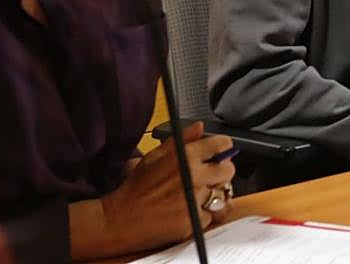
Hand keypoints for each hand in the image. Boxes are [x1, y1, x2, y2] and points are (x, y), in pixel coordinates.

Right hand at [69, 121, 235, 258]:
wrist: (121, 219)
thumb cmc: (136, 188)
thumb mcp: (156, 155)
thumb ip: (182, 139)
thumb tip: (199, 127)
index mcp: (186, 157)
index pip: (222, 145)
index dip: (221, 148)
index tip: (219, 152)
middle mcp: (194, 177)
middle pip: (228, 170)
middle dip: (221, 172)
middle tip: (210, 176)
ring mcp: (195, 201)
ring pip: (223, 194)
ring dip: (213, 195)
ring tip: (197, 195)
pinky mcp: (194, 222)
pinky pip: (211, 216)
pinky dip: (202, 215)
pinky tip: (187, 211)